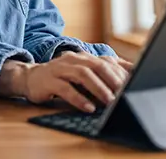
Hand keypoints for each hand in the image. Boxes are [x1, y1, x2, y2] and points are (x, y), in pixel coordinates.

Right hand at [0, 51, 129, 112]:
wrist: (30, 77)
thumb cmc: (62, 79)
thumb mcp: (83, 74)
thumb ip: (102, 74)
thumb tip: (131, 75)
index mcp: (83, 57)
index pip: (107, 62)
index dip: (121, 73)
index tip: (135, 85)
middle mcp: (73, 59)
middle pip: (97, 65)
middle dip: (113, 80)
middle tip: (125, 94)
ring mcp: (59, 68)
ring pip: (82, 75)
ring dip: (98, 89)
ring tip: (110, 102)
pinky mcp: (49, 80)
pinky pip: (65, 89)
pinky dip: (78, 98)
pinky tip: (88, 108)